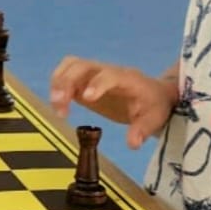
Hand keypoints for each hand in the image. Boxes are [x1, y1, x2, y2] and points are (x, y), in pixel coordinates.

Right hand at [49, 57, 175, 148]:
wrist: (152, 94)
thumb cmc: (153, 105)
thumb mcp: (154, 119)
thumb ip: (142, 130)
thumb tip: (132, 144)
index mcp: (127, 78)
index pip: (110, 75)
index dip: (97, 83)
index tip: (87, 98)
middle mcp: (107, 71)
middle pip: (82, 65)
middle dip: (67, 81)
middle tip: (59, 103)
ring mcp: (93, 74)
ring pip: (70, 66)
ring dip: (58, 82)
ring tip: (57, 106)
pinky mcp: (84, 80)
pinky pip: (66, 74)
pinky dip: (57, 87)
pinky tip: (59, 107)